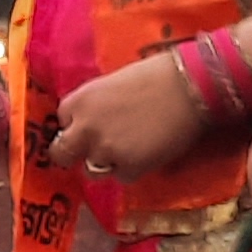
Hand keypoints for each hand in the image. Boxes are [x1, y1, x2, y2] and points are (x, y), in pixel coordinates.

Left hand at [51, 53, 210, 181]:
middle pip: (63, 153)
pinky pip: (122, 176)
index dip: (77, 124)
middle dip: (74, 154)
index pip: (62, 120)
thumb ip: (95, 105)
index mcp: (80, 100)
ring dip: (105, 163)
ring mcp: (106, 151)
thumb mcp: (112, 83)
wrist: (189, 87)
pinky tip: (147, 152)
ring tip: (127, 150)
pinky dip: (132, 168)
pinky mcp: (129, 168)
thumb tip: (92, 120)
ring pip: (91, 170)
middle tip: (92, 152)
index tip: (90, 125)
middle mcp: (85, 128)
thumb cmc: (155, 75)